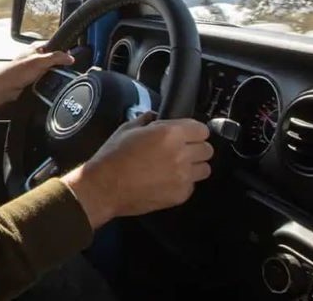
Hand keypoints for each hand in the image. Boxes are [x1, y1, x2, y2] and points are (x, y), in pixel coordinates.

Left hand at [0, 44, 73, 113]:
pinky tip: (48, 84)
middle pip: (54, 59)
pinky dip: (48, 82)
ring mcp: (34, 68)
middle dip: (59, 65)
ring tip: (54, 78)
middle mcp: (35, 56)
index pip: (55, 45)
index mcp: (36, 47)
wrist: (5, 88)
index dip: (64, 51)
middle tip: (63, 70)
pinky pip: (45, 79)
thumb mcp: (39, 61)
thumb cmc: (16, 72)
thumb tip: (70, 57)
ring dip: (53, 75)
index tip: (71, 58)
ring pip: (50, 70)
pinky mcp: (33, 79)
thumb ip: (56, 57)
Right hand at [60, 113, 212, 228]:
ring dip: (194, 166)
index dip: (194, 131)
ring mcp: (183, 177)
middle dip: (196, 148)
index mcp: (171, 133)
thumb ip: (148, 120)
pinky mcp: (180, 195)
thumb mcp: (128, 128)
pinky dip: (184, 183)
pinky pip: (192, 186)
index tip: (187, 134)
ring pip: (205, 169)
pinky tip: (167, 180)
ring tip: (177, 167)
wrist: (104, 187)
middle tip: (181, 150)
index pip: (202, 129)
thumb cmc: (113, 157)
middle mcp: (182, 154)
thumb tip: (156, 118)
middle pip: (207, 149)